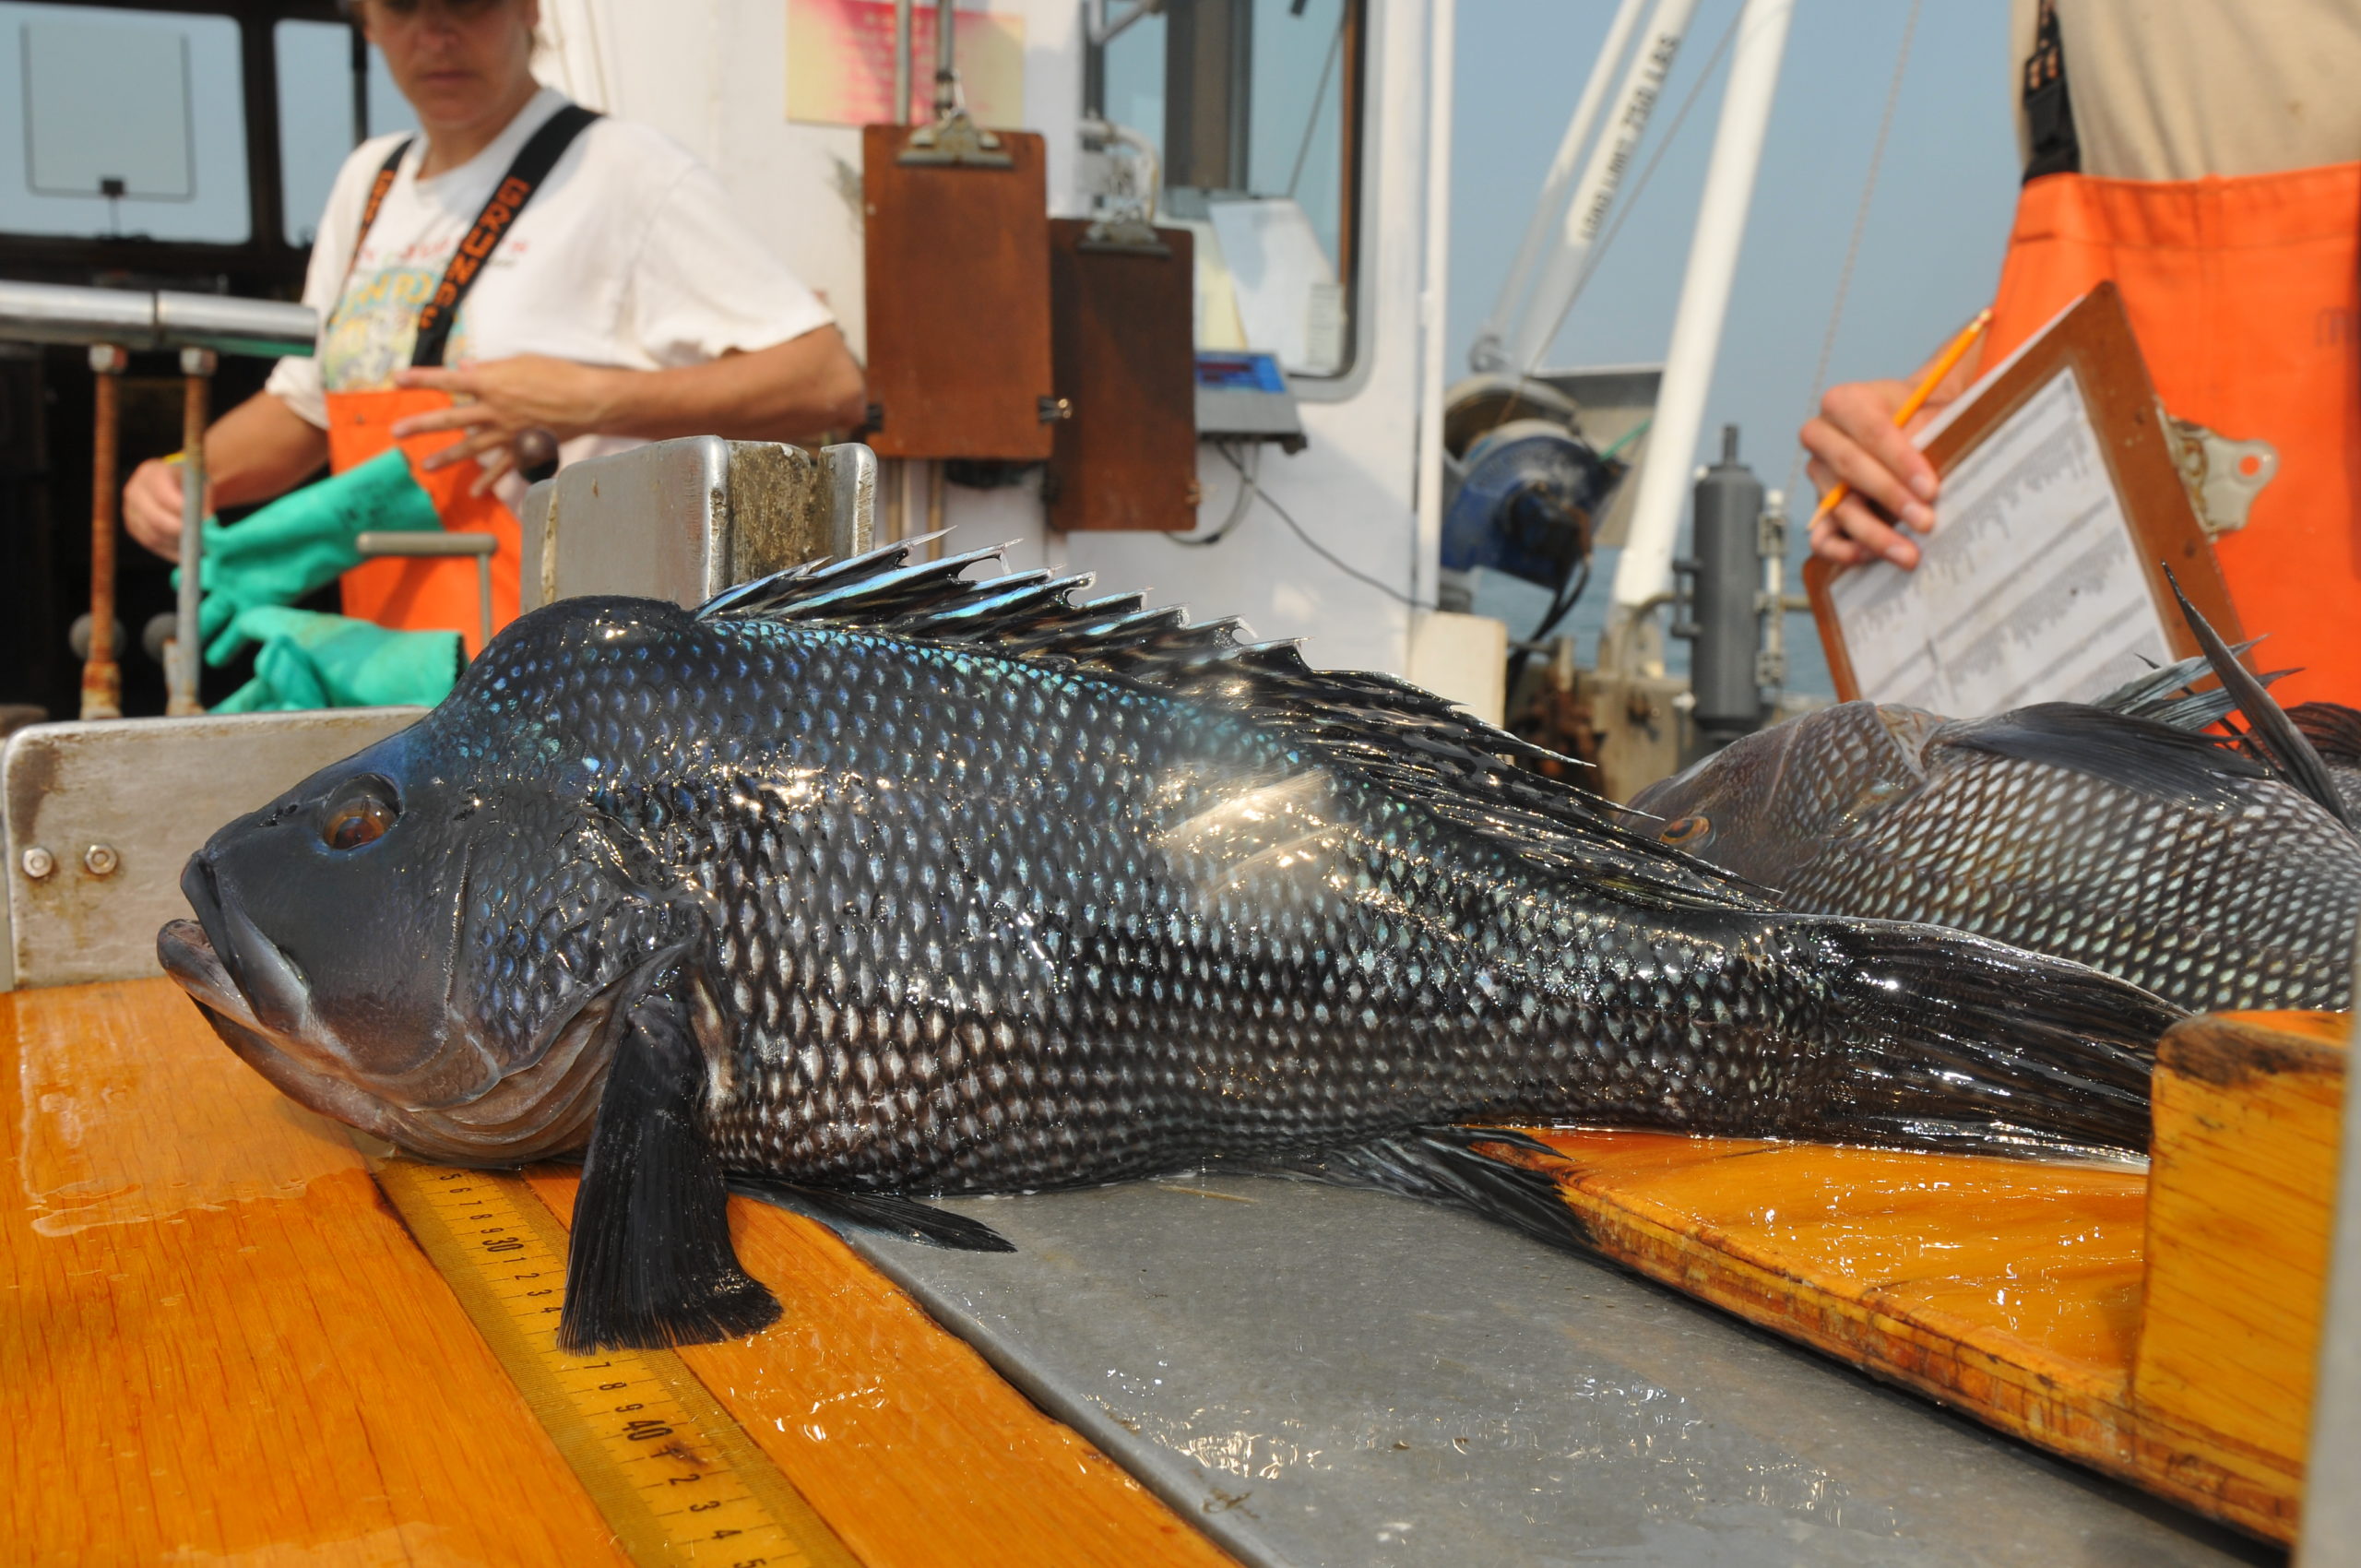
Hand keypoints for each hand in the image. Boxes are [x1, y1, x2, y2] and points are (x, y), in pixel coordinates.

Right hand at [124, 457, 209, 558]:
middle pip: (155, 519)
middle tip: (201, 540)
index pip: (163, 496)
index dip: (183, 511)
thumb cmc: (188, 484)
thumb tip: (205, 522)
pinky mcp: (133, 528)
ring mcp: (130, 511)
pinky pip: (152, 545)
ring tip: (198, 547)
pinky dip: (171, 552)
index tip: (204, 521)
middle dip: (180, 532)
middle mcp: (135, 491)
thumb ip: (200, 499)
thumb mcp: (197, 483)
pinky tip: (188, 553)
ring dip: (177, 544)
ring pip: (153, 535)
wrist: (172, 484)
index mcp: (151, 474)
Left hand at [391, 357, 624, 493]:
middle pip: (450, 419)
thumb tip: (464, 368)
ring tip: (424, 465)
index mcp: (491, 383)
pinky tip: (475, 491)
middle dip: (420, 425)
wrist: (588, 400)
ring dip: (445, 458)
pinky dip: (489, 480)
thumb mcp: (521, 362)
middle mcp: (494, 410)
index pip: (448, 380)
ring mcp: (507, 433)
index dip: (421, 379)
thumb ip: (489, 369)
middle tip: (396, 432)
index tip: (396, 379)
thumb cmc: (557, 374)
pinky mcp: (522, 448)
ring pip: (470, 448)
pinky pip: (502, 467)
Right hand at [1799, 379, 1944, 568]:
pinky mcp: (1822, 508)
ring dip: (1874, 534)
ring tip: (1909, 554)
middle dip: (1890, 497)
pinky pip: (1821, 535)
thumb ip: (1938, 426)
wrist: (1916, 424)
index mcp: (1845, 401)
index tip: (1931, 488)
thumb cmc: (1926, 416)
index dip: (1900, 461)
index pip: (1870, 431)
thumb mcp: (1934, 410)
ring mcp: (1819, 474)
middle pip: (1849, 467)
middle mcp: (1822, 435)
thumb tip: (1958, 456)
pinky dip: (1841, 550)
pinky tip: (1871, 558)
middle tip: (1925, 521)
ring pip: (1837, 506)